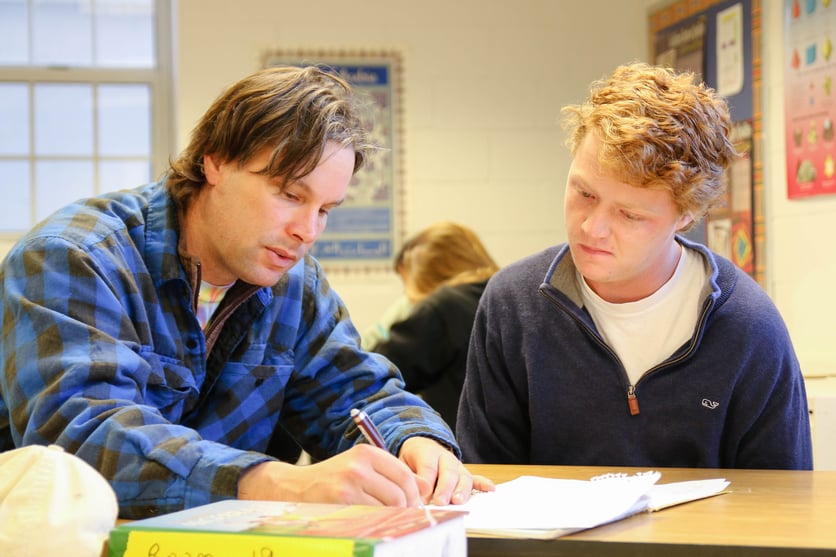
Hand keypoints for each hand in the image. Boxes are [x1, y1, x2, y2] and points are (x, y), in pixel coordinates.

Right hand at [238, 444, 427, 506]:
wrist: (294, 489)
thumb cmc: (332, 480)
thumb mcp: (359, 466)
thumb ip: (388, 474)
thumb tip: (424, 489)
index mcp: (366, 453)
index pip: (404, 475)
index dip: (414, 494)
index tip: (414, 505)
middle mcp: (358, 466)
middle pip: (400, 494)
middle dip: (406, 509)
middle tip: (403, 517)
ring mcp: (349, 485)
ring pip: (388, 508)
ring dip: (391, 517)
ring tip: (385, 519)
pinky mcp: (341, 503)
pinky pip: (371, 518)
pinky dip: (376, 523)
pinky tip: (371, 523)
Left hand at [398, 436, 495, 504]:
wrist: (421, 445)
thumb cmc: (412, 459)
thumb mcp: (403, 463)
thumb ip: (410, 476)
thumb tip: (417, 493)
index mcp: (427, 452)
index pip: (428, 467)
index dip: (426, 483)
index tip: (423, 498)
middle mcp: (445, 458)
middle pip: (448, 472)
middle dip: (444, 488)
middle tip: (440, 502)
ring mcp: (457, 466)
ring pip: (462, 477)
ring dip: (461, 490)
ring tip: (458, 501)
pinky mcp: (464, 474)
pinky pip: (475, 479)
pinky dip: (483, 484)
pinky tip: (490, 489)